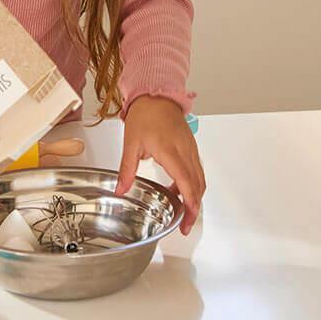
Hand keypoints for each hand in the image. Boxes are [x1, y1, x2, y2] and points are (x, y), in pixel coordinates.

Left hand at [115, 95, 204, 234]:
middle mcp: (185, 152)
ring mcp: (190, 149)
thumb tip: (120, 189)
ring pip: (200, 179)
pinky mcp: (190, 147)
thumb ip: (126, 170)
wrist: (156, 94)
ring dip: (194, 197)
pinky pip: (196, 170)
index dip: (189, 206)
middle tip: (185, 225)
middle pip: (198, 186)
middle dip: (194, 209)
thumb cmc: (145, 114)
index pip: (187, 184)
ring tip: (182, 211)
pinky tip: (178, 190)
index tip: (186, 222)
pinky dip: (192, 184)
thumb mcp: (131, 143)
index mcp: (171, 152)